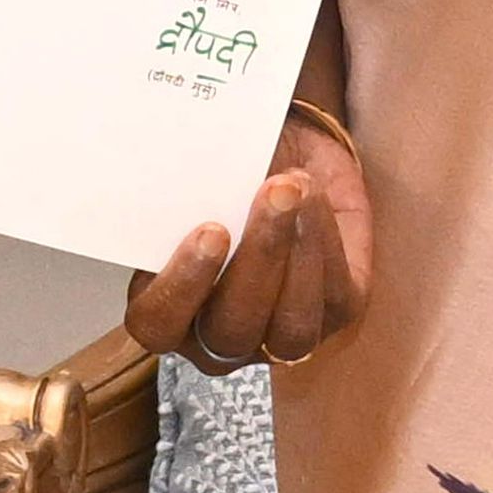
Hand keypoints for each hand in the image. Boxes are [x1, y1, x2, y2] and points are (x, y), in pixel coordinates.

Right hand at [122, 107, 370, 374]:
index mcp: (171, 309)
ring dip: (296, 253)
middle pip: (231, 332)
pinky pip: (334, 296)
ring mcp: (280, 335)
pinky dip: (324, 239)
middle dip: (256, 259)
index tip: (209, 229)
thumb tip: (182, 174)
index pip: (157, 324)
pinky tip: (312, 192)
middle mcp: (222, 337)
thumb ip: (183, 190)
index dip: (180, 287)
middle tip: (270, 193)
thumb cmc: (225, 172)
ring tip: (293, 187)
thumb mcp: (197, 175)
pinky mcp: (335, 314)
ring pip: (290, 329)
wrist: (282, 156)